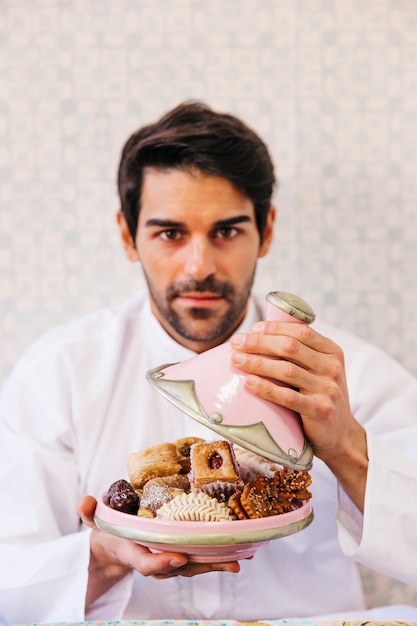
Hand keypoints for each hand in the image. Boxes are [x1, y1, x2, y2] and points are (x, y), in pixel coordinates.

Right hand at [77, 495, 239, 606]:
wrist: (115, 546)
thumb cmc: (109, 529)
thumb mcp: (95, 520)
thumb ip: (88, 512)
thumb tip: (85, 501)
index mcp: (132, 552)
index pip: (146, 563)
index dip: (161, 562)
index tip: (177, 557)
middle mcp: (153, 560)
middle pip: (178, 568)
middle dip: (202, 566)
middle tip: (228, 561)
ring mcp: (166, 561)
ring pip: (192, 566)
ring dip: (215, 564)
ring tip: (238, 560)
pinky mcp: (178, 556)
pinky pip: (197, 560)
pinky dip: (216, 558)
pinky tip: (237, 553)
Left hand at [230, 321, 367, 510]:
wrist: (342, 436)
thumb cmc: (320, 398)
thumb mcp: (320, 371)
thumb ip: (301, 354)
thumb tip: (259, 336)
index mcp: (332, 352)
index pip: (301, 331)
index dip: (274, 328)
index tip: (252, 329)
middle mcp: (332, 367)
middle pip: (290, 348)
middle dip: (259, 342)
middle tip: (236, 343)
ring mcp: (327, 389)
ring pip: (287, 370)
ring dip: (257, 363)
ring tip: (236, 360)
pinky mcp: (319, 410)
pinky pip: (287, 397)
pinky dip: (266, 388)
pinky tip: (249, 383)